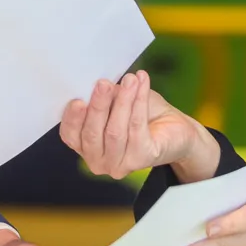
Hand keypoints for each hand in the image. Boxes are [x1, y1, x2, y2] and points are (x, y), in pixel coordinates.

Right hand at [60, 71, 220, 183]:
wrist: (175, 127)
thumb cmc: (141, 114)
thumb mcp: (116, 101)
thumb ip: (104, 97)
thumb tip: (97, 82)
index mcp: (85, 146)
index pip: (70, 135)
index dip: (72, 119)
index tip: (77, 99)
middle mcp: (98, 161)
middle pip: (92, 134)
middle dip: (98, 106)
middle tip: (104, 83)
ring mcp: (119, 165)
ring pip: (115, 132)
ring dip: (122, 102)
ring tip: (129, 80)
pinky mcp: (142, 159)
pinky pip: (137, 129)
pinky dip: (139, 103)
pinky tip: (142, 84)